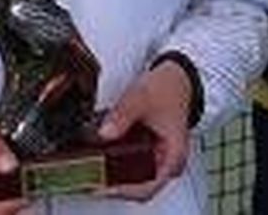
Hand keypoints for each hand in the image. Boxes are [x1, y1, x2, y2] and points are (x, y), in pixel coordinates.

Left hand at [95, 60, 193, 201]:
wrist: (175, 78)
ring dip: (111, 170)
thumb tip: (104, 133)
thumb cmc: (167, 89)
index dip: (122, 190)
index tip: (102, 184)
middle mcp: (166, 163)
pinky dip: (115, 160)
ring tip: (93, 156)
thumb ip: (123, 114)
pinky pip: (129, 166)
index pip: (146, 189)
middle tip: (92, 169)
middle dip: (113, 179)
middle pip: (135, 186)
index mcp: (172, 156)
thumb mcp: (141, 98)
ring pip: (131, 177)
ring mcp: (157, 160)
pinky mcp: (148, 154)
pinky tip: (102, 149)